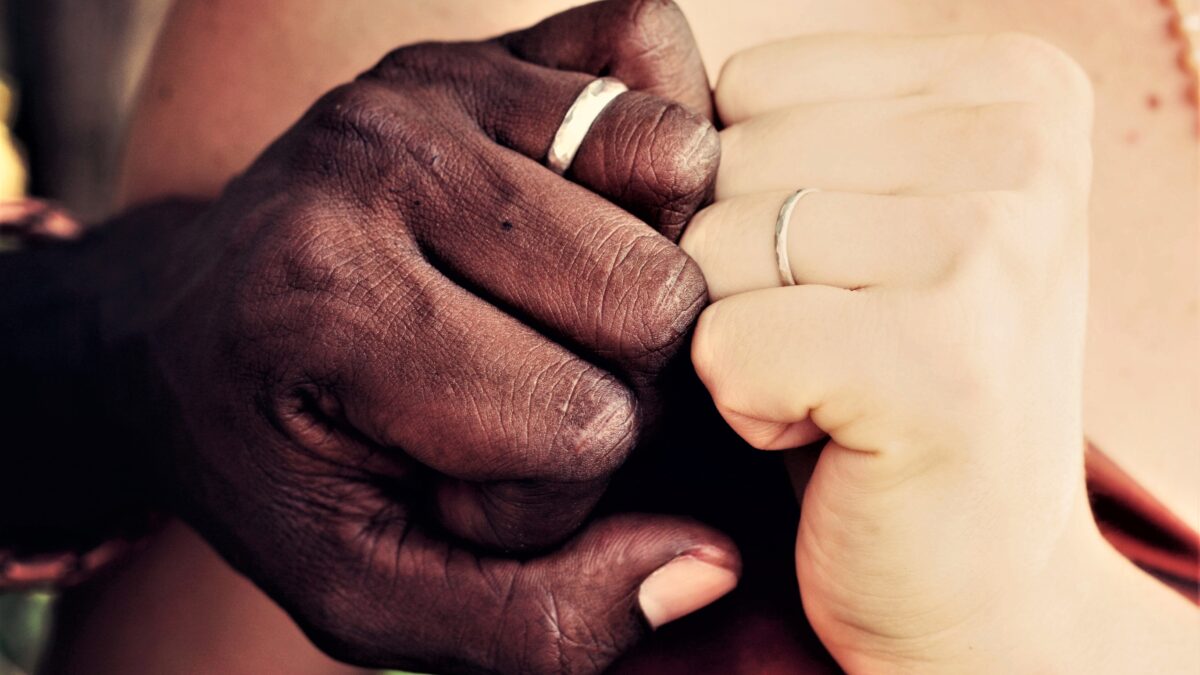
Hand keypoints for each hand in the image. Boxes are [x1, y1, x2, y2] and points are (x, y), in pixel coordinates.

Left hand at [125, 2, 737, 671]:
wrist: (179, 332)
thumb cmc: (280, 463)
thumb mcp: (369, 592)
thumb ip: (537, 622)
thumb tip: (710, 562)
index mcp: (332, 308)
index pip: (583, 426)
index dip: (550, 493)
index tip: (462, 480)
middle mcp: (379, 162)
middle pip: (657, 296)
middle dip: (614, 382)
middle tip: (517, 394)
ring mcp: (432, 82)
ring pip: (678, 172)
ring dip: (641, 265)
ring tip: (548, 309)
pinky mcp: (475, 42)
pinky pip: (650, 49)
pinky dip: (649, 145)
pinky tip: (581, 215)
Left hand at [682, 33, 1118, 671]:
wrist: (981, 577)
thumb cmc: (891, 387)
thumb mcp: (864, 221)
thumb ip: (787, 133)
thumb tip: (646, 93)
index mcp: (1014, 86)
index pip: (749, 84)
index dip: (749, 197)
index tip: (841, 275)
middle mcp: (1025, 144)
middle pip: (725, 158)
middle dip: (738, 271)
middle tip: (837, 342)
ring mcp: (996, 248)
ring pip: (712, 247)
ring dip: (738, 336)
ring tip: (837, 383)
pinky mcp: (942, 361)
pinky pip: (723, 340)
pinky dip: (744, 404)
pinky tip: (829, 432)